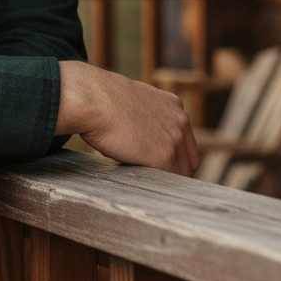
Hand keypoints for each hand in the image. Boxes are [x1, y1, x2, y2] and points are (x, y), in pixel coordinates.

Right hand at [56, 60, 198, 175]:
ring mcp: (175, 138)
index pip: (185, 141)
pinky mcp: (165, 156)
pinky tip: (139, 179)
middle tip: (149, 174)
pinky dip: (156, 183)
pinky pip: (169, 180)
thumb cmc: (98, 98)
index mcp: (173, 105)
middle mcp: (180, 120)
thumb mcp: (130, 100)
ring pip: (181, 173)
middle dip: (173, 168)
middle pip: (189, 159)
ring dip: (163, 178)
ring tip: (141, 177)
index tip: (155, 161)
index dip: (172, 155)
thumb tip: (134, 129)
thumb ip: (143, 115)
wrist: (91, 97)